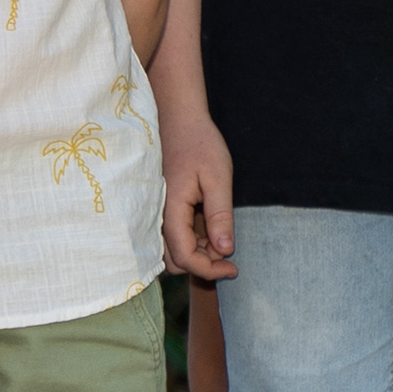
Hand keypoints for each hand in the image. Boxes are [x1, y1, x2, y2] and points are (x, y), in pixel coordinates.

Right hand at [160, 105, 237, 279]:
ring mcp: (157, 213)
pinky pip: (172, 238)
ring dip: (197, 254)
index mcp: (171, 210)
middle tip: (227, 250)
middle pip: (174, 262)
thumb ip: (220, 215)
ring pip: (171, 252)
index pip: (185, 257)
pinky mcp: (161, 209)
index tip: (234, 268)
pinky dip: (191, 242)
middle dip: (203, 264)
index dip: (210, 270)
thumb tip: (224, 251)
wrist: (179, 121)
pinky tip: (208, 227)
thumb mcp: (219, 178)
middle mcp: (158, 216)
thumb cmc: (200, 145)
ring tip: (219, 235)